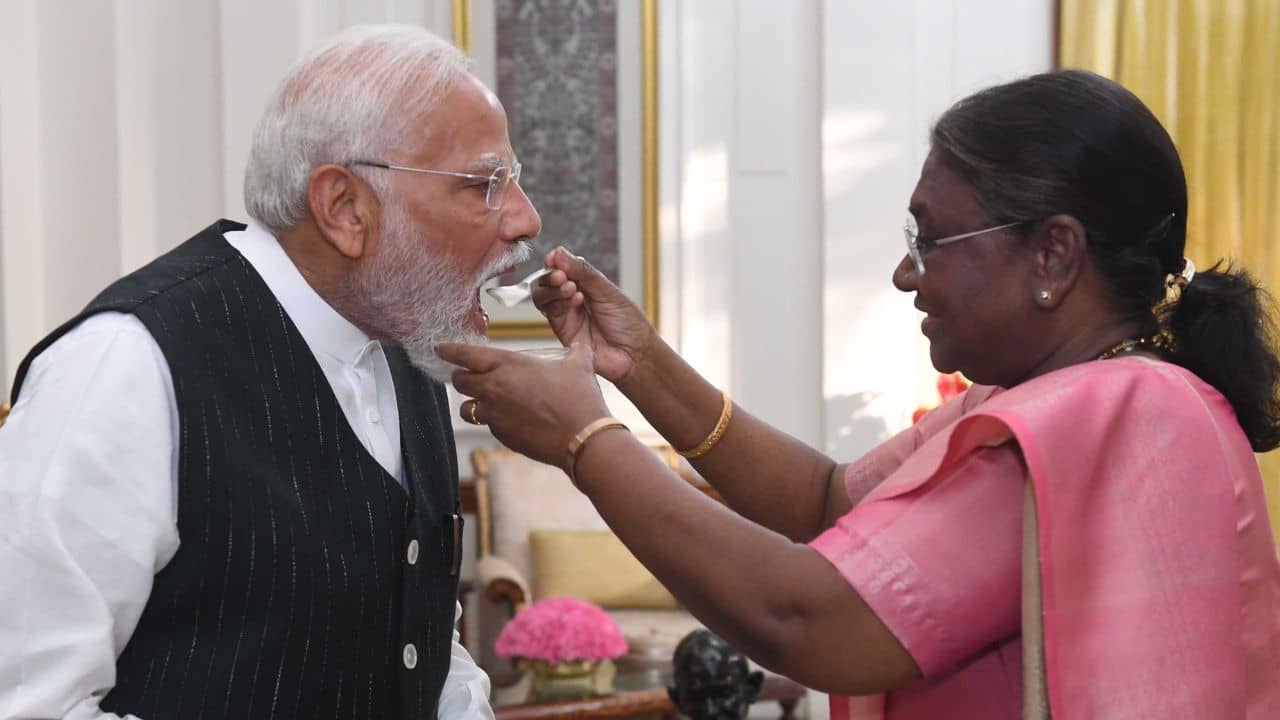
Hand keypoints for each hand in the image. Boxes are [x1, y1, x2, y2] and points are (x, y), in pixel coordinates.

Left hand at [439, 342, 610, 472]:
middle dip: (461, 377)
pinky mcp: (501, 435)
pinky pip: (488, 425)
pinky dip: (493, 421)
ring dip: (471, 403)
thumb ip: (575, 352)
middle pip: (459, 381)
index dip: (450, 351)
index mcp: (508, 365)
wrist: (581, 438)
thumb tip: (580, 345)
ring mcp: (495, 415)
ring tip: (484, 401)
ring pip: (467, 408)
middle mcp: (495, 388)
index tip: (441, 348)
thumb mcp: (579, 366)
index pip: (466, 355)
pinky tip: (510, 419)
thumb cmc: (580, 399)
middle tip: (467, 375)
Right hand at [532, 247, 660, 383]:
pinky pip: (549, 312)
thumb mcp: (608, 291)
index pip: (562, 267)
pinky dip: (558, 302)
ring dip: (553, 288)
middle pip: (547, 281)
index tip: (555, 258)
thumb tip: (558, 252)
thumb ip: (583, 272)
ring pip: (542, 295)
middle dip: (552, 275)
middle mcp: (572, 298)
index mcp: (586, 285)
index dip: (556, 262)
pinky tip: (576, 301)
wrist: (634, 354)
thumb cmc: (628, 323)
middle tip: (563, 277)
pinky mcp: (562, 330)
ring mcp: (566, 314)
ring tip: (572, 289)